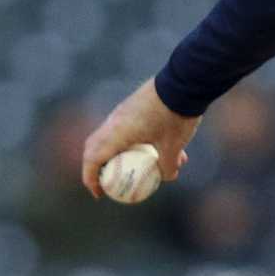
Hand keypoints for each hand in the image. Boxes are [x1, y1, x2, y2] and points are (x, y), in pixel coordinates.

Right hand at [80, 79, 200, 197]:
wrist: (184, 82)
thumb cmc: (176, 116)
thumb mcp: (174, 145)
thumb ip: (168, 165)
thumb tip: (168, 177)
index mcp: (117, 133)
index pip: (92, 159)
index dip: (90, 178)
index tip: (98, 193)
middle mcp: (114, 122)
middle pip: (93, 146)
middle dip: (96, 166)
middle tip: (106, 182)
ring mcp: (122, 112)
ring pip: (109, 136)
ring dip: (116, 153)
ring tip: (130, 168)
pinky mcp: (132, 106)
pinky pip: (123, 128)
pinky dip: (130, 141)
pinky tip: (155, 149)